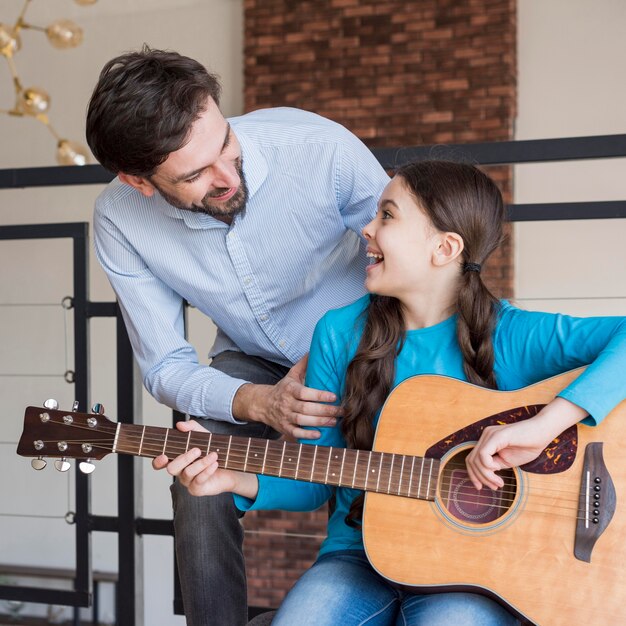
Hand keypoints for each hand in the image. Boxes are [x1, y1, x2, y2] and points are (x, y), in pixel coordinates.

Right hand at [152, 420, 257, 497]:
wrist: (229, 468)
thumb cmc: (211, 451)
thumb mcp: (203, 435)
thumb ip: (191, 428)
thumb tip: (180, 425)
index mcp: (176, 460)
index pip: (159, 464)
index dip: (158, 461)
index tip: (164, 456)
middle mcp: (179, 472)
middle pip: (172, 468)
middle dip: (185, 458)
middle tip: (198, 450)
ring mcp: (187, 482)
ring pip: (188, 473)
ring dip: (201, 463)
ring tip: (214, 455)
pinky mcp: (196, 489)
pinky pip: (199, 480)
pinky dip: (207, 470)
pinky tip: (215, 464)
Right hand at [232, 354, 338, 439]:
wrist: (263, 403)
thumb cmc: (283, 388)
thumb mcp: (291, 374)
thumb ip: (304, 364)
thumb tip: (315, 350)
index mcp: (290, 389)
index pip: (305, 393)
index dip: (319, 395)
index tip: (334, 396)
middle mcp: (286, 403)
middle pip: (306, 408)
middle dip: (325, 410)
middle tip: (341, 411)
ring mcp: (285, 416)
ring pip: (302, 421)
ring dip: (319, 422)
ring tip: (334, 421)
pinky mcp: (284, 428)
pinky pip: (295, 432)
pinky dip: (306, 435)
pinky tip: (319, 434)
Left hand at [465, 397, 587, 490]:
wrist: (543, 433)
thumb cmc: (528, 446)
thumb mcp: (507, 460)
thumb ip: (494, 466)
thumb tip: (484, 475)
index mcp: (487, 441)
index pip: (471, 459)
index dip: (474, 475)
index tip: (480, 487)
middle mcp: (485, 436)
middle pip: (471, 461)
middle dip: (479, 477)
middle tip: (494, 487)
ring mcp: (489, 434)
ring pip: (476, 460)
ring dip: (486, 476)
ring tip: (499, 483)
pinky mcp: (496, 436)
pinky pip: (484, 454)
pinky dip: (488, 466)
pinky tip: (499, 469)